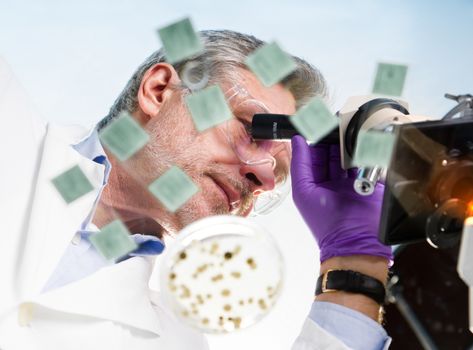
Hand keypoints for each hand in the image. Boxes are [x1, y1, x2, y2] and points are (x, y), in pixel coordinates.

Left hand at [290, 135, 391, 263]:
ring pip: (348, 156)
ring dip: (347, 144)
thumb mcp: (304, 192)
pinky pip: (366, 162)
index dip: (314, 140)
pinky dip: (363, 152)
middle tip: (334, 123)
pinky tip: (360, 142)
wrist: (356, 243)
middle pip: (331, 153)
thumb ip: (300, 165)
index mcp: (314, 183)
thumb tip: (297, 140)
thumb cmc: (326, 224)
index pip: (313, 155)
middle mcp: (332, 182)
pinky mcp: (370, 183)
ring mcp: (351, 182)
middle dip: (332, 138)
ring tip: (346, 129)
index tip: (316, 124)